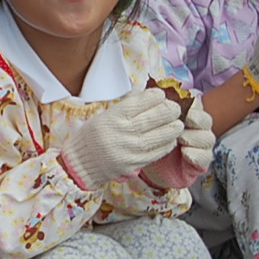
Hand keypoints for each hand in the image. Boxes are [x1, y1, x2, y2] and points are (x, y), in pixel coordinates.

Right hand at [59, 88, 181, 189]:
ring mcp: (129, 150)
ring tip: (178, 123)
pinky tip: (170, 139)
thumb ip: (125, 106)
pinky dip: (166, 145)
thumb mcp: (104, 116)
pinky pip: (156, 153)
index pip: (139, 103)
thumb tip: (147, 94)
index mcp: (112, 118)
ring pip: (157, 137)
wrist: (80, 164)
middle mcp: (121, 133)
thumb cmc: (92, 137)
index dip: (154, 97)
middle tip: (175, 108)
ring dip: (172, 129)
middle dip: (168, 111)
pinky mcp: (134, 164)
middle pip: (151, 119)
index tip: (161, 94)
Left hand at [143, 103, 216, 188]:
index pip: (195, 104)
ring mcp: (200, 146)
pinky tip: (186, 153)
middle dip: (196, 118)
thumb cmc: (149, 140)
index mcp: (186, 115)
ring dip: (195, 136)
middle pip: (206, 120)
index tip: (179, 104)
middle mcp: (197, 129)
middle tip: (186, 119)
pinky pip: (205, 157)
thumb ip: (146, 106)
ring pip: (208, 138)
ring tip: (182, 138)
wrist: (148, 164)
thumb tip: (138, 89)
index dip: (190, 103)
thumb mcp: (146, 123)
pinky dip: (197, 154)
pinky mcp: (200, 163)